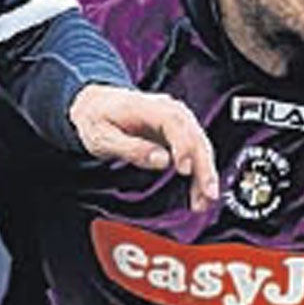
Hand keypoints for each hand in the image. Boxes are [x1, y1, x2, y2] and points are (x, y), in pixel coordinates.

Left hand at [68, 85, 217, 210]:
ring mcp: (176, 120)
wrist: (96, 104)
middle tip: (207, 193)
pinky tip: (200, 191)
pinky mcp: (177, 132)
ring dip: (206, 173)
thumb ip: (132, 148)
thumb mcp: (103, 136)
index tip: (185, 170)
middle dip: (204, 166)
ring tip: (206, 200)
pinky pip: (194, 151)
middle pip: (195, 136)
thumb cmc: (97, 118)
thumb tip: (161, 160)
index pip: (175, 123)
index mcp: (149, 107)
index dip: (183, 146)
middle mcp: (169, 110)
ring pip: (199, 146)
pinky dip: (200, 171)